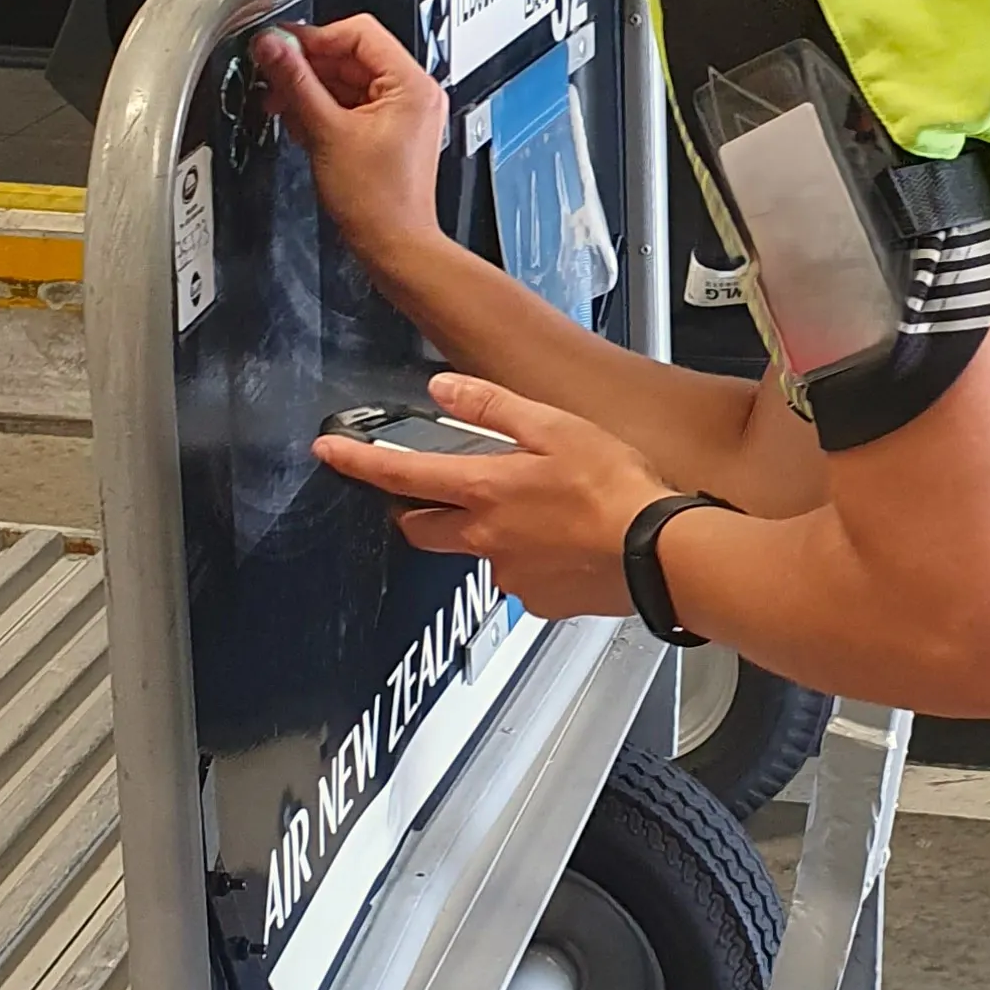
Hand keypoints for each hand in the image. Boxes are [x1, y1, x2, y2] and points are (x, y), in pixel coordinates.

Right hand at [255, 15, 446, 282]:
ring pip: (347, 80)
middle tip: (273, 75)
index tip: (281, 46)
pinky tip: (302, 121)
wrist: (393, 245)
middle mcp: (413, 93)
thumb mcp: (326, 132)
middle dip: (308, 67)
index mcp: (411, 84)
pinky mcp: (388, 130)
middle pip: (350, 55)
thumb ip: (295, 82)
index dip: (315, 37)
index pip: (359, 33)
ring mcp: (402, 112)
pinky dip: (324, 108)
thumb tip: (272, 46)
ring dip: (312, 89)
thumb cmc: (378, 202)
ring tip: (284, 104)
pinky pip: (351, 103)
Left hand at [313, 373, 664, 621]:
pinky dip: (533, 560)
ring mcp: (510, 575)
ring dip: (492, 532)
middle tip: (442, 491)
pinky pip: (521, 579)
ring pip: (478, 552)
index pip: (401, 476)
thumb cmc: (616, 489)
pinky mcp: (539, 601)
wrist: (660, 554)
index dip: (358, 463)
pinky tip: (568, 544)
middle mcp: (485, 538)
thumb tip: (444, 387)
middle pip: (422, 528)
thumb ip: (492, 406)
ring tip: (545, 513)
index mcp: (484, 490)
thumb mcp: (554, 426)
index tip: (329, 453)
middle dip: (418, 510)